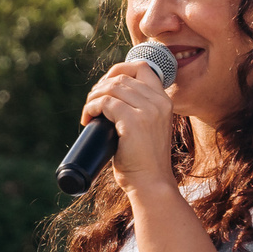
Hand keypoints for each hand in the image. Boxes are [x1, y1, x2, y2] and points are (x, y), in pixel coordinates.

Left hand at [79, 58, 177, 191]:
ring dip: (93, 98)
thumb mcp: (148, 127)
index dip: (119, 70)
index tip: (104, 86)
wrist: (151, 183)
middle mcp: (159, 102)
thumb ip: (138, 109)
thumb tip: (108, 95)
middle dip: (100, 87)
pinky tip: (88, 119)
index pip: (142, 68)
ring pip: (111, 87)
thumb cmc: (144, 160)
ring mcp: (148, 111)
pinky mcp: (134, 121)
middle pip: (121, 77)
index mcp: (164, 101)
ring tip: (89, 114)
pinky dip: (91, 108)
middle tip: (92, 105)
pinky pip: (105, 102)